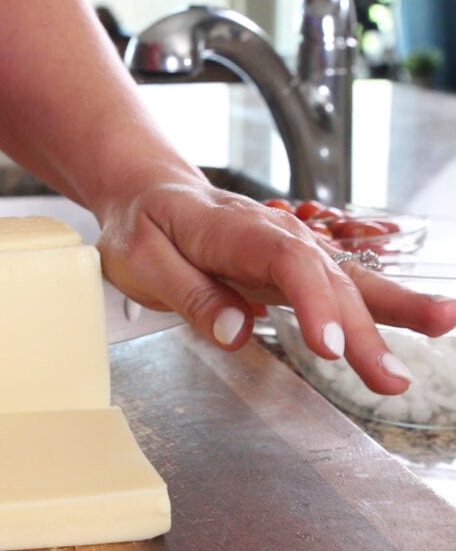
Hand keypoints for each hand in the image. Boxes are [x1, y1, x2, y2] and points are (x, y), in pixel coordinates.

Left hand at [94, 181, 455, 394]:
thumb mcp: (141, 258)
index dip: (313, 302)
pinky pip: (341, 284)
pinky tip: (422, 321)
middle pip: (324, 276)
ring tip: (440, 328)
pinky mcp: (292, 266)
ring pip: (343, 278)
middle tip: (387, 376)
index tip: (328, 344)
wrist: (148, 191)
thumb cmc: (141, 223)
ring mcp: (286, 247)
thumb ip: (188, 293)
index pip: (283, 260)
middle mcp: (270, 233)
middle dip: (361, 326)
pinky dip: (381, 302)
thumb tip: (235, 331)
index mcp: (230, 228)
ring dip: (389, 312)